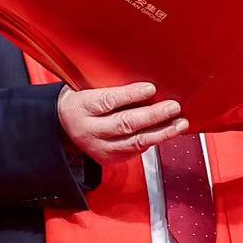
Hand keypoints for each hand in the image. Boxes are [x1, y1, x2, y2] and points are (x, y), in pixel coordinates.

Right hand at [57, 82, 188, 165]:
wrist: (62, 128)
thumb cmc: (81, 101)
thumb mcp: (86, 88)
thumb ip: (109, 86)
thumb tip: (144, 82)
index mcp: (81, 107)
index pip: (107, 101)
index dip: (130, 95)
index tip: (151, 88)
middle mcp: (90, 131)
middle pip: (124, 124)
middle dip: (153, 116)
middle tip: (173, 107)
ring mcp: (100, 148)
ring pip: (134, 142)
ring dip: (161, 133)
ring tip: (180, 124)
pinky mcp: (109, 159)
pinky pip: (135, 151)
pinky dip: (153, 141)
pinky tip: (167, 132)